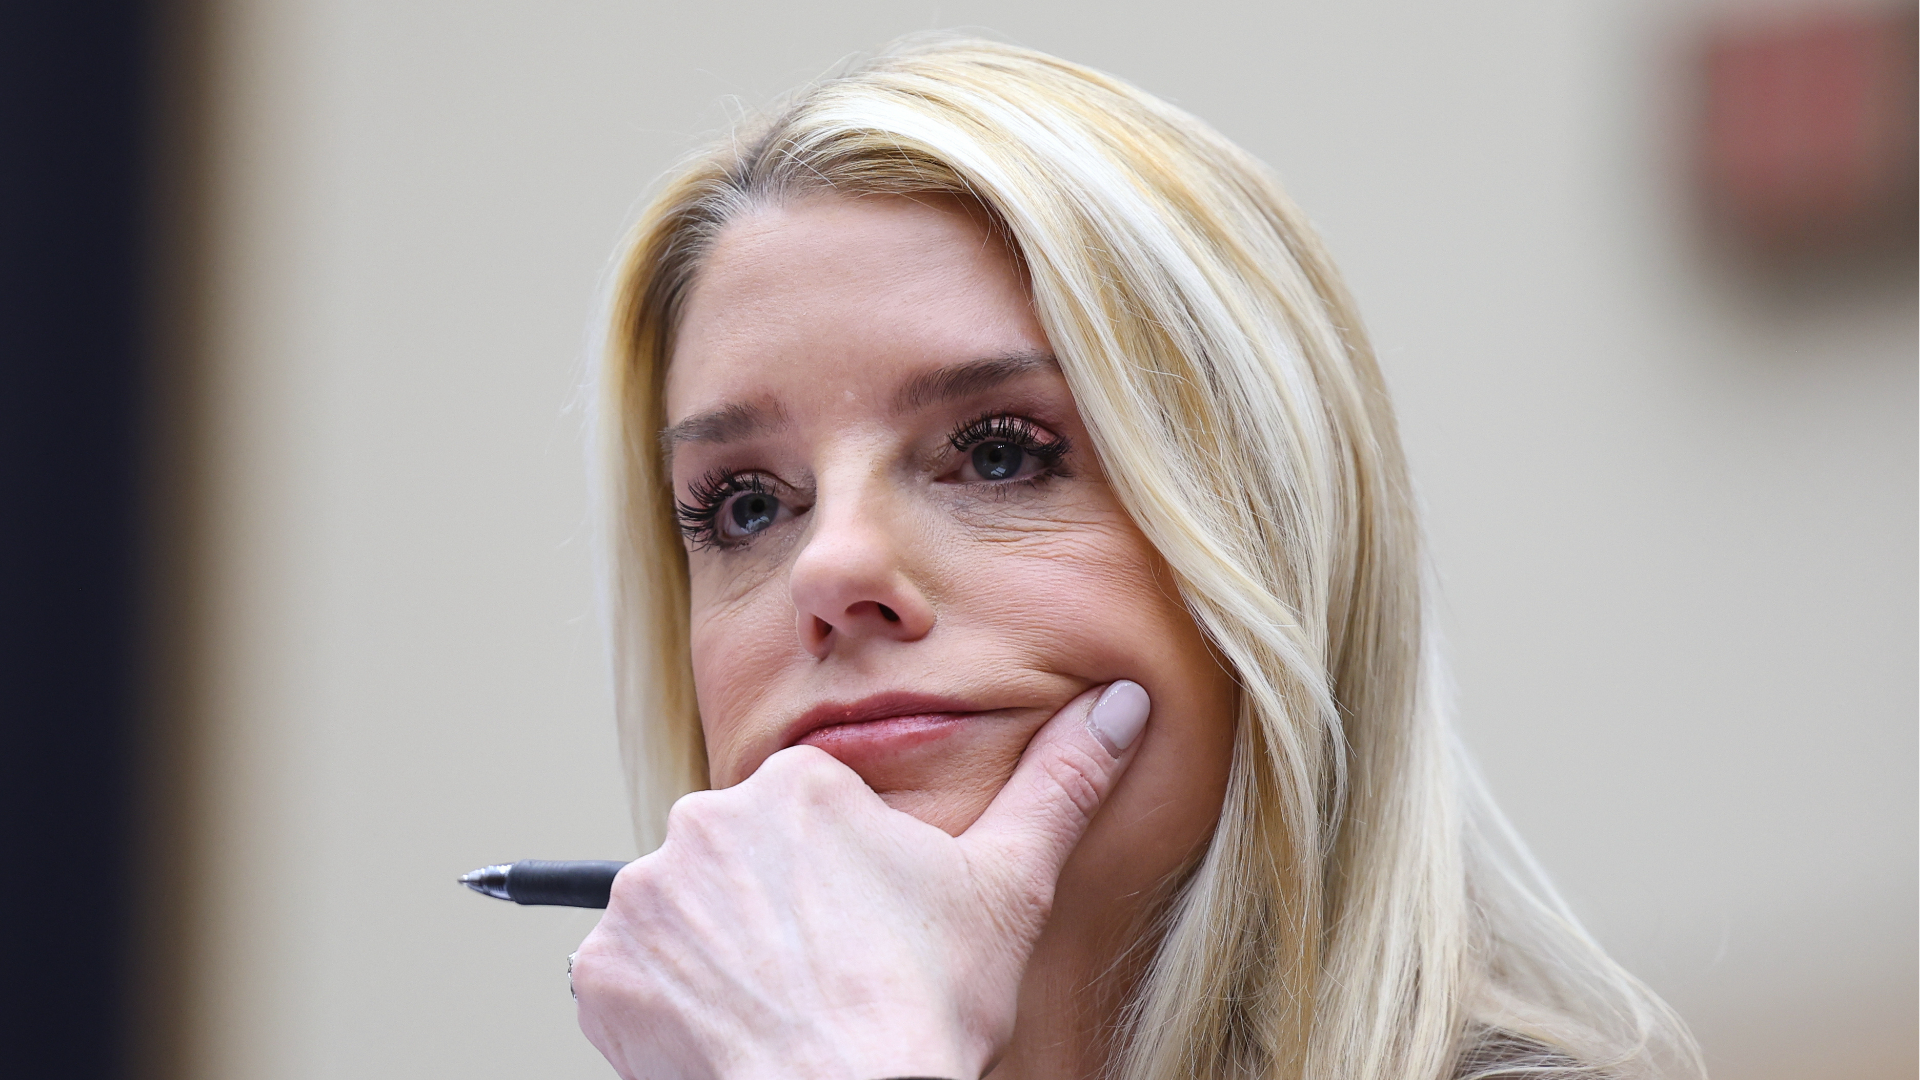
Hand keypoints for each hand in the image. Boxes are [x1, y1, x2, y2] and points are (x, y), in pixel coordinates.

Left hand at [571, 680, 1151, 1079]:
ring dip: (720, 953)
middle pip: (741, 861)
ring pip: (685, 915)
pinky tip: (728, 1030)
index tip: (867, 934)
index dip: (844, 883)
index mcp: (795, 786)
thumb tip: (1122, 704)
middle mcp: (701, 823)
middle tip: (828, 973)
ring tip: (780, 1005)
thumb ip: (1061, 781)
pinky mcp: (603, 973)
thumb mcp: (1009, 885)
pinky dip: (666, 1003)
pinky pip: (629, 974)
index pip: (806, 818)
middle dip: (776, 911)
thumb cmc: (928, 1005)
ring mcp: (644, 900)